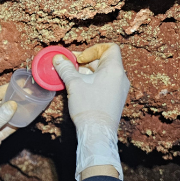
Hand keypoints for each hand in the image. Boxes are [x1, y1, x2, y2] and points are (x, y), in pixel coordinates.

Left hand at [0, 85, 16, 180]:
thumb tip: (13, 104)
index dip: (2, 90)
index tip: (15, 84)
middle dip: (10, 99)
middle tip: (25, 93)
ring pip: (3, 117)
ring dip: (14, 112)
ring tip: (27, 103)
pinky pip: (6, 129)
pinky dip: (14, 124)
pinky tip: (24, 119)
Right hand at [53, 43, 129, 180]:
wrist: (98, 132)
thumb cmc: (89, 107)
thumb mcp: (74, 84)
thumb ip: (66, 68)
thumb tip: (59, 59)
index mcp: (114, 70)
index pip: (110, 48)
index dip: (93, 50)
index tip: (80, 59)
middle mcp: (120, 78)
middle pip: (104, 61)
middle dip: (85, 62)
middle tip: (70, 67)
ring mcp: (119, 89)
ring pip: (103, 73)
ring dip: (87, 73)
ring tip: (71, 79)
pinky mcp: (115, 98)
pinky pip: (104, 83)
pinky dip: (92, 82)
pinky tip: (78, 89)